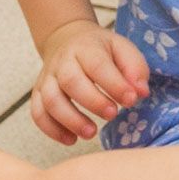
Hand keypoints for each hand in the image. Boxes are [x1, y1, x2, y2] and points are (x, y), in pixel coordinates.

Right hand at [30, 18, 149, 145]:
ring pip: (50, 100)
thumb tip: (140, 92)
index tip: (131, 100)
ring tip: (91, 133)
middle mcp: (63, 62)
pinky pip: (38, 113)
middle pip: (71, 82)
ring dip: (70, 120)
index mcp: (86, 48)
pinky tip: (71, 139)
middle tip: (112, 114)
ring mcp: (47, 78)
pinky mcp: (38, 93)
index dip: (114, 84)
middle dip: (93, 102)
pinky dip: (52, 130)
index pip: (98, 65)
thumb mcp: (122, 49)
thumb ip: (135, 69)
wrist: (67, 39)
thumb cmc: (100, 50)